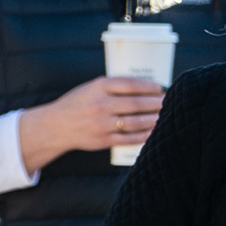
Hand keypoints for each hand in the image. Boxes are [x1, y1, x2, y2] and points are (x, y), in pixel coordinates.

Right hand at [18, 74, 164, 166]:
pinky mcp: (103, 140)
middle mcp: (100, 105)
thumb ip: (114, 86)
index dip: (149, 86)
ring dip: (154, 119)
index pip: (130, 84)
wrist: (55, 126)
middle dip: (157, 103)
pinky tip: (154, 131)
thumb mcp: (92, 88)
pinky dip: (144, 135)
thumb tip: (147, 87)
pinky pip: (129, 138)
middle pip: (136, 104)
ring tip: (166, 115)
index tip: (161, 87)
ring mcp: (102, 124)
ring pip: (136, 122)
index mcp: (98, 87)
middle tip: (169, 102)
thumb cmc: (78, 103)